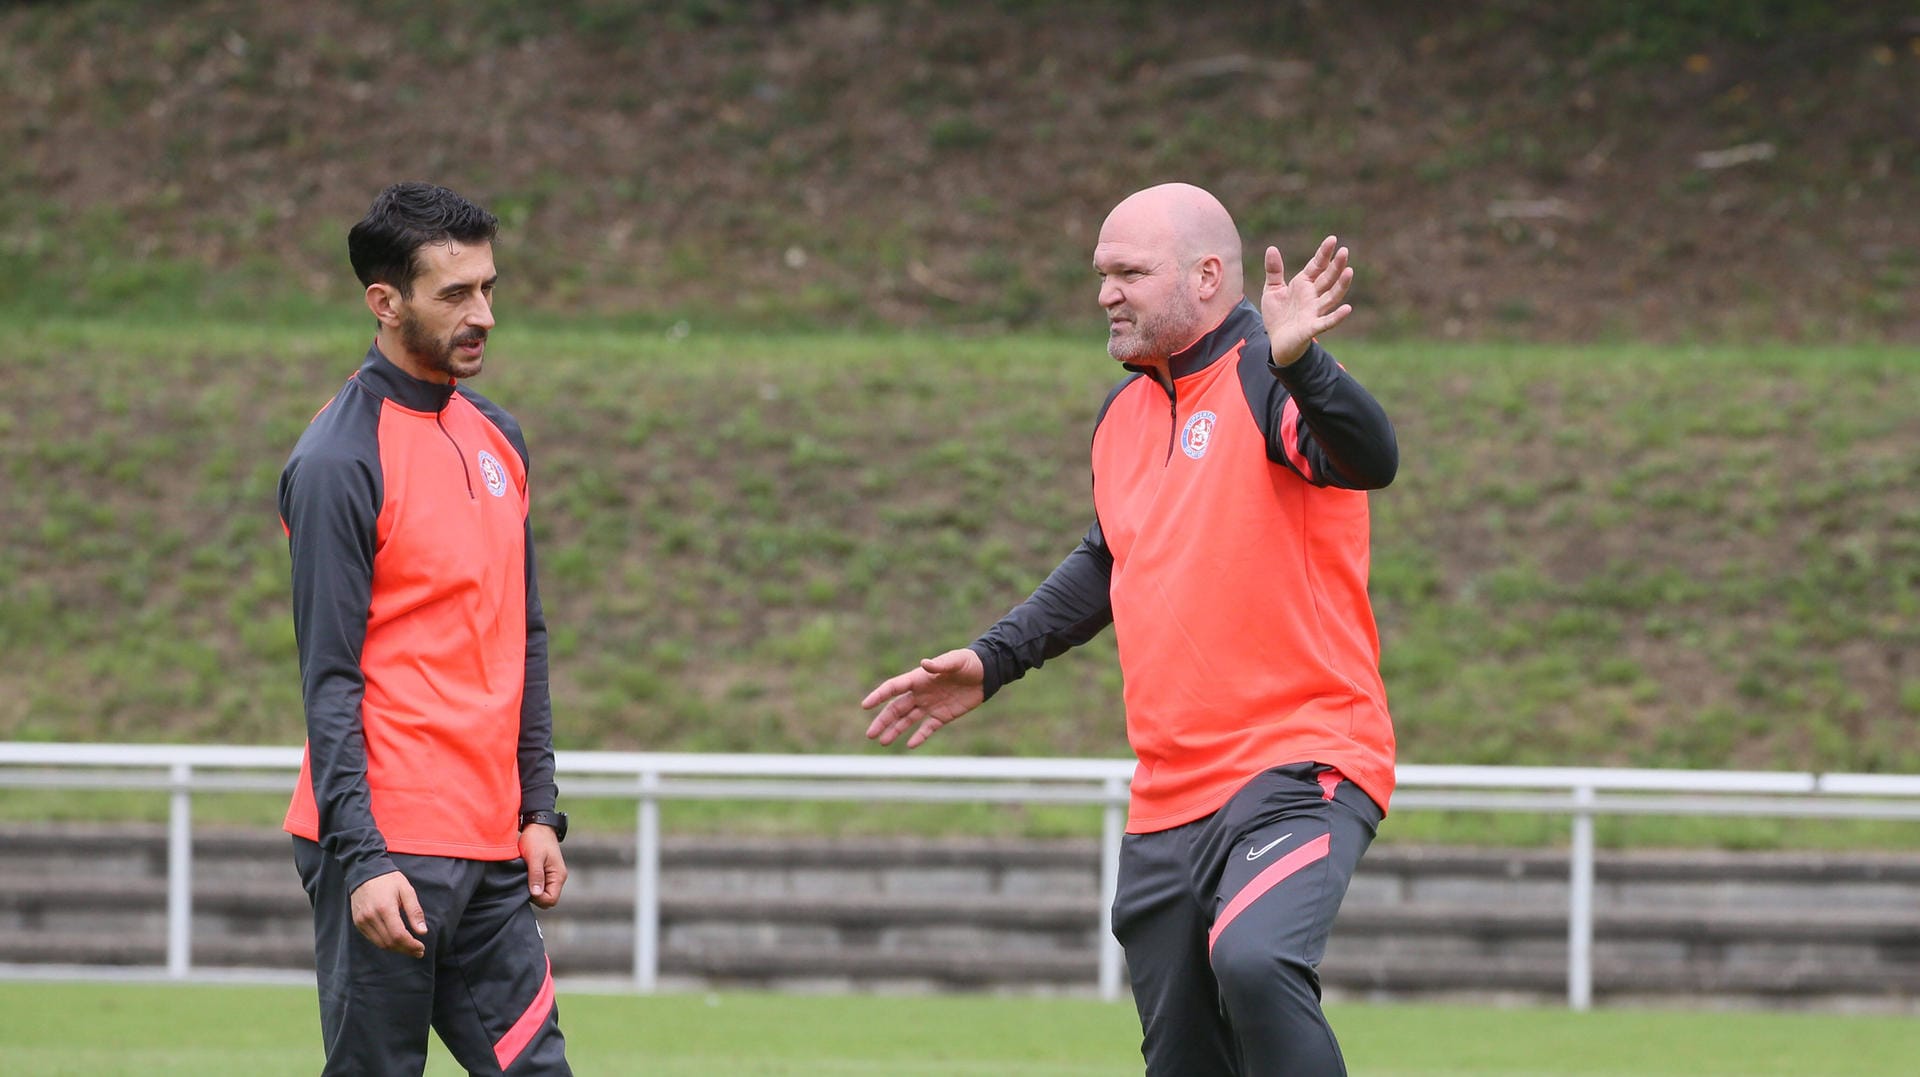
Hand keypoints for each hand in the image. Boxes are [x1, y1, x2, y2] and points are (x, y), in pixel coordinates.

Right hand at [349, 870, 427, 957]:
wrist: (365, 871)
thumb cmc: (389, 880)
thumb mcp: (407, 891)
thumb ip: (415, 912)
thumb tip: (422, 932)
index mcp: (385, 908)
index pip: (398, 935)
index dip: (411, 945)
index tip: (421, 948)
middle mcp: (371, 917)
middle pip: (390, 942)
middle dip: (406, 949)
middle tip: (418, 951)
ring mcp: (362, 921)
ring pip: (381, 943)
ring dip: (396, 949)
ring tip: (409, 948)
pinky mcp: (358, 923)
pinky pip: (373, 939)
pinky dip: (385, 943)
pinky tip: (396, 941)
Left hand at [520, 824, 567, 908]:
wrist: (538, 824)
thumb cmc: (536, 839)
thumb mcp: (534, 857)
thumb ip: (536, 876)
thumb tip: (536, 894)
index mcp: (558, 875)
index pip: (550, 900)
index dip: (537, 898)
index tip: (527, 887)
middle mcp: (558, 877)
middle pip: (547, 899)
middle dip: (535, 896)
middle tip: (524, 882)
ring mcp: (553, 875)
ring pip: (543, 893)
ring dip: (533, 889)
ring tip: (524, 877)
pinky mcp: (546, 872)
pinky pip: (541, 885)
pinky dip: (533, 884)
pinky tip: (525, 876)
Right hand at [862, 648, 985, 748]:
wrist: (986, 674)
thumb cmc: (969, 663)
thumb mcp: (956, 661)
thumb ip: (940, 664)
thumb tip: (924, 664)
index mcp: (919, 678)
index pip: (894, 688)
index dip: (879, 696)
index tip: (866, 705)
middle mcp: (920, 693)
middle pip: (896, 708)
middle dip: (882, 721)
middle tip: (870, 734)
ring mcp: (930, 705)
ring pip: (907, 721)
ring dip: (895, 731)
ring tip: (882, 742)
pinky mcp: (943, 716)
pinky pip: (928, 728)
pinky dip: (919, 737)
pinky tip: (910, 745)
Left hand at [1262, 236, 1353, 365]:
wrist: (1276, 342)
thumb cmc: (1278, 315)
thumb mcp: (1272, 290)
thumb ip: (1274, 270)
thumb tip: (1272, 248)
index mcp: (1304, 285)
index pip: (1316, 266)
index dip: (1324, 254)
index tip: (1332, 239)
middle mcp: (1313, 297)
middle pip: (1327, 279)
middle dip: (1336, 266)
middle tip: (1345, 251)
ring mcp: (1314, 312)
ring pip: (1331, 297)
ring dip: (1341, 285)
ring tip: (1349, 271)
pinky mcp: (1312, 328)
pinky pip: (1326, 322)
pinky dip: (1337, 316)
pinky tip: (1347, 308)